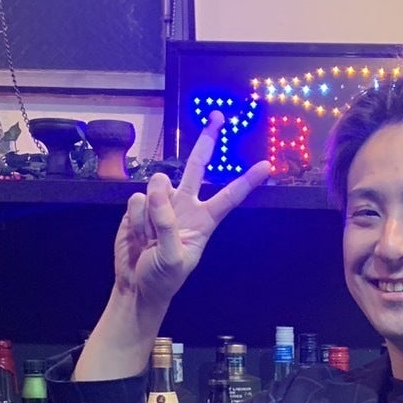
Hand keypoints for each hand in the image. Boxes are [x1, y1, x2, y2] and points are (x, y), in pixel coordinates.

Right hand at [76, 114, 269, 379]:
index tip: (267, 166)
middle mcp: (186, 205)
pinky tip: (138, 235)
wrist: (136, 286)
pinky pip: (136, 199)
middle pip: (198, 166)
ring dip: (150, 213)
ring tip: (150, 239)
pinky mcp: (139, 206)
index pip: (229, 197)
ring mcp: (162, 203)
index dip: (246, 181)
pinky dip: (135, 219)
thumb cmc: (163, 278)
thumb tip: (158, 186)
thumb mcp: (173, 258)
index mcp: (204, 221)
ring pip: (157, 185)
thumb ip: (167, 223)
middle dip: (207, 141)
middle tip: (218, 117)